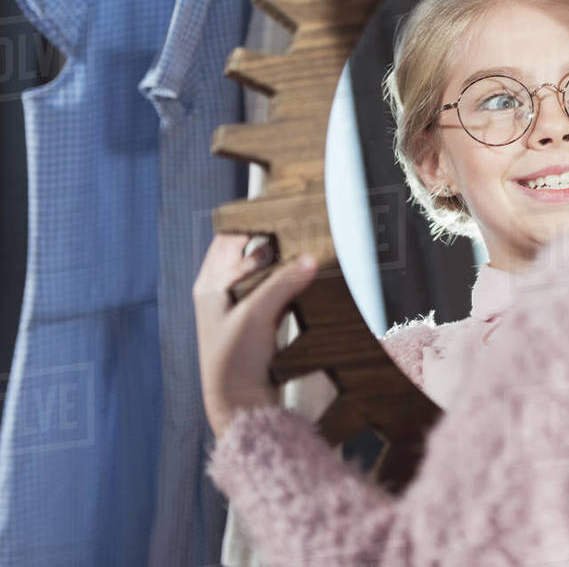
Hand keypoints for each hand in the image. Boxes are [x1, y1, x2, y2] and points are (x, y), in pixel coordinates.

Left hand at [193, 233, 317, 438]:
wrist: (238, 405)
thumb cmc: (233, 361)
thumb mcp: (257, 315)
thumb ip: (283, 283)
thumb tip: (310, 259)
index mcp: (210, 284)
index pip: (229, 237)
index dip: (251, 222)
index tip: (280, 211)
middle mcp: (221, 292)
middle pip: (249, 253)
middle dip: (274, 241)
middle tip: (302, 230)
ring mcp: (239, 308)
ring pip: (264, 272)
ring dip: (283, 264)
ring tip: (309, 252)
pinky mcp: (257, 323)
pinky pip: (274, 292)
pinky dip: (288, 284)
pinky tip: (307, 282)